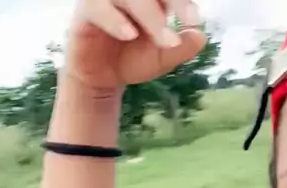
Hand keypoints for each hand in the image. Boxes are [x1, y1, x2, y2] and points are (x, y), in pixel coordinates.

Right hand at [66, 0, 205, 91]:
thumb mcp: (161, 58)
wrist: (102, 80)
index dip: (182, 1)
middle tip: (188, 21)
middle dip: (172, 0)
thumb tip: (200, 36)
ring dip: (149, 13)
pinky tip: (130, 35)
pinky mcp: (86, 11)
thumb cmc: (131, 60)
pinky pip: (98, 6)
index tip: (194, 20)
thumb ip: (181, 48)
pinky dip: (115, 19)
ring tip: (163, 40)